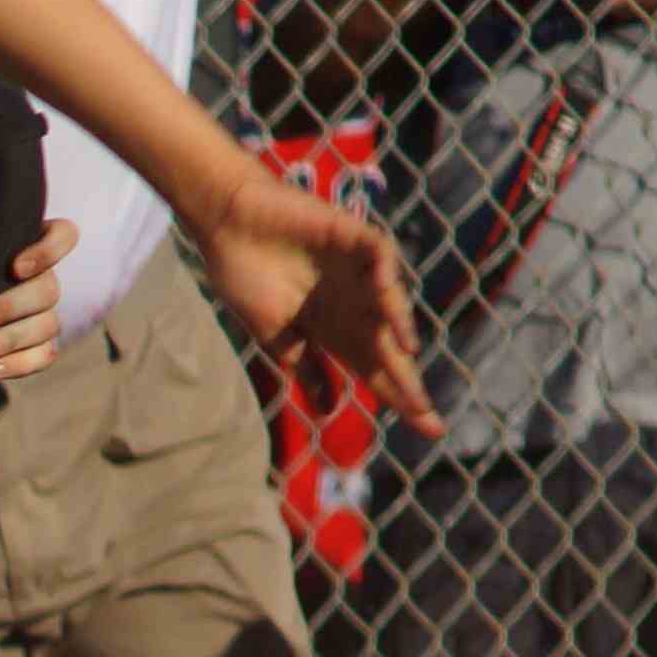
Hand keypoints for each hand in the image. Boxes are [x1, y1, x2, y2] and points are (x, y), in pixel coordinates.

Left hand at [0, 218, 81, 384]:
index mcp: (31, 238)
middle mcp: (43, 272)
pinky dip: (22, 364)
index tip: (14, 266)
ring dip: (13, 340)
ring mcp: (41, 308)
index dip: (48, 252)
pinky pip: (45, 354)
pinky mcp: (32, 338)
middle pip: (49, 290)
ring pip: (48, 325)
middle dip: (10, 307)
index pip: (65, 236)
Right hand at [193, 166, 428, 429]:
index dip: (400, 398)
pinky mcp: (354, 238)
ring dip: (400, 334)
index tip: (430, 432)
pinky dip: (390, 284)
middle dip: (409, 383)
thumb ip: (306, 368)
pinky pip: (382, 259)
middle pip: (390, 349)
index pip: (375, 369)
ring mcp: (357, 272)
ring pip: (391, 308)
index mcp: (335, 329)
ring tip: (408, 364)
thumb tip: (326, 413)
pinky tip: (391, 309)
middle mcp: (354, 304)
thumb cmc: (245, 275)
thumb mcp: (276, 336)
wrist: (225, 224)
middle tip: (429, 419)